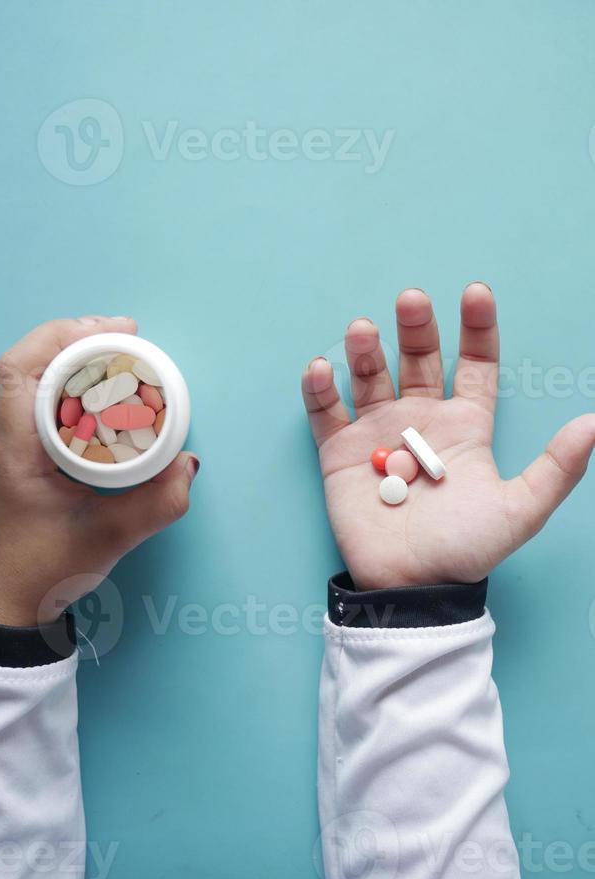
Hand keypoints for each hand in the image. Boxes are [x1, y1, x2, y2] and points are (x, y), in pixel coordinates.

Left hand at [0, 316, 199, 626]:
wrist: (10, 605)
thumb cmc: (46, 572)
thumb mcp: (109, 539)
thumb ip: (158, 504)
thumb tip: (189, 463)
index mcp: (15, 450)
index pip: (19, 369)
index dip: (63, 336)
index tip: (115, 332)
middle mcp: (5, 438)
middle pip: (31, 362)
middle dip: (80, 338)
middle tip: (131, 336)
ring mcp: (10, 444)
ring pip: (37, 378)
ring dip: (78, 358)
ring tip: (124, 353)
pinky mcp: (22, 453)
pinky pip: (45, 400)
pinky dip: (77, 383)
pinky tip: (109, 390)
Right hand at [302, 284, 594, 590]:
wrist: (410, 586)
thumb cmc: (465, 549)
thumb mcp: (520, 510)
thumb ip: (558, 468)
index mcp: (464, 425)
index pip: (473, 365)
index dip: (477, 329)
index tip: (476, 293)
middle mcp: (420, 419)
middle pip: (418, 358)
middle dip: (415, 327)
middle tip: (412, 299)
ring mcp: (378, 433)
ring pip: (369, 377)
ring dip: (365, 350)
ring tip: (362, 330)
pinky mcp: (339, 452)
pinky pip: (325, 413)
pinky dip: (319, 389)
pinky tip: (321, 368)